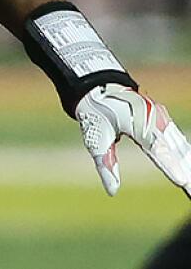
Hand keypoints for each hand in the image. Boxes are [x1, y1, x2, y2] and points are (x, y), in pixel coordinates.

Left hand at [75, 83, 190, 197]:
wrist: (97, 86)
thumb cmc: (95, 112)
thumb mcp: (95, 139)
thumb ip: (106, 164)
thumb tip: (112, 191)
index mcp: (136, 122)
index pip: (157, 148)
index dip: (170, 166)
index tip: (182, 181)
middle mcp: (153, 118)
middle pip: (175, 149)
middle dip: (185, 170)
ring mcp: (160, 116)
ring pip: (180, 144)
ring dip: (187, 162)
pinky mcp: (163, 117)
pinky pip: (177, 138)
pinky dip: (185, 153)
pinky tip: (188, 166)